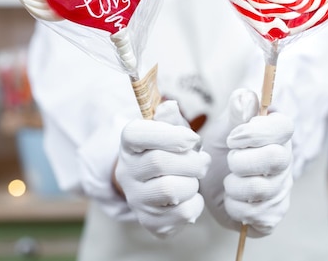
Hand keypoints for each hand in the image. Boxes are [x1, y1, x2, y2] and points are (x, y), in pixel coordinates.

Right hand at [114, 100, 210, 237]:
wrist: (158, 186)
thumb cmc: (168, 151)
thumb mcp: (169, 130)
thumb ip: (170, 118)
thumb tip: (170, 106)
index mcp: (129, 144)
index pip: (137, 134)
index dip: (169, 135)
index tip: (192, 139)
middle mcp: (126, 172)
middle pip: (160, 162)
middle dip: (191, 161)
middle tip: (201, 161)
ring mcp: (135, 199)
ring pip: (170, 190)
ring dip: (193, 183)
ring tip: (194, 178)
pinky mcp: (150, 221)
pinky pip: (181, 214)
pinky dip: (196, 204)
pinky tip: (191, 196)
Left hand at [200, 88, 293, 236]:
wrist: (210, 181)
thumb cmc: (222, 148)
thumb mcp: (224, 124)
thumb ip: (237, 109)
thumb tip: (244, 99)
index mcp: (277, 134)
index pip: (284, 127)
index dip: (256, 132)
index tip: (233, 137)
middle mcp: (285, 161)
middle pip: (276, 159)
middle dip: (241, 161)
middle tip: (229, 160)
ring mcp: (281, 189)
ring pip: (262, 190)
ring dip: (234, 186)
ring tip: (228, 181)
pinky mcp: (273, 214)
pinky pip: (259, 216)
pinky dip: (236, 209)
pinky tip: (232, 201)